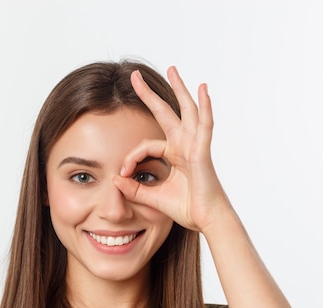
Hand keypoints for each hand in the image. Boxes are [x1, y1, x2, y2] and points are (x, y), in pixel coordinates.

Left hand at [114, 66, 229, 231]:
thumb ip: (135, 189)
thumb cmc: (187, 209)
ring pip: (187, 110)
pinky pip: (204, 125)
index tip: (122, 173)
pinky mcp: (203, 151)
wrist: (207, 221)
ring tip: (172, 69)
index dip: (131, 157)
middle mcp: (184, 145)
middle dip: (150, 94)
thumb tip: (115, 180)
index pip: (146, 145)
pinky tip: (203, 89)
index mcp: (174, 154)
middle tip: (135, 76)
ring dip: (179, 89)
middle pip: (166, 113)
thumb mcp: (153, 197)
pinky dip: (205, 107)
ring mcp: (195, 145)